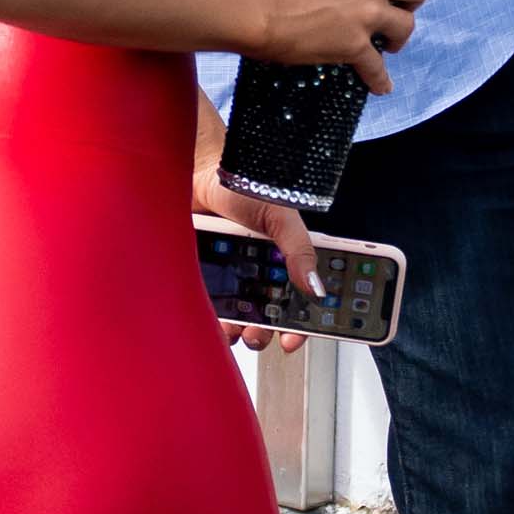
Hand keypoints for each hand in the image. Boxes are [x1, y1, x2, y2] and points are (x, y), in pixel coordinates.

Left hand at [193, 97, 317, 352]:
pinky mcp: (200, 278)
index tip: (293, 339)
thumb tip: (316, 289)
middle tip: (258, 334)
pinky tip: (207, 319)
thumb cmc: (243, 188)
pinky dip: (206, 319)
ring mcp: (228, 279)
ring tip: (232, 328)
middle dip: (264, 333)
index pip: (296, 303)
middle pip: (265, 319)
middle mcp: (256, 275)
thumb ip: (299, 251)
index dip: (299, 326)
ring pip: (235, 319)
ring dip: (235, 331)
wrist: (196, 174)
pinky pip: (204, 308)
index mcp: (282, 263)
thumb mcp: (281, 218)